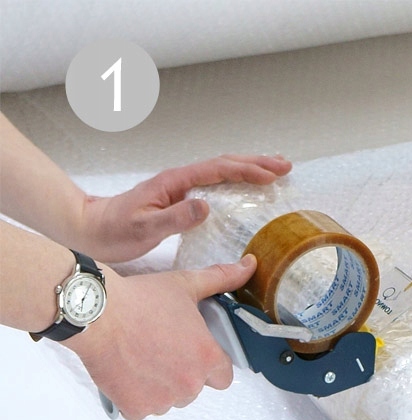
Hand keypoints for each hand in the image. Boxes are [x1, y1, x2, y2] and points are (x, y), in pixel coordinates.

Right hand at [65, 255, 257, 419]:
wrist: (94, 313)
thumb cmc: (139, 300)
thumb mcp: (186, 284)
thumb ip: (221, 279)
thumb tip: (248, 266)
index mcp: (207, 358)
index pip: (223, 377)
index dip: (209, 365)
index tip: (193, 353)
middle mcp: (189, 384)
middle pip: (194, 389)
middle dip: (182, 374)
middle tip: (162, 350)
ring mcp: (162, 400)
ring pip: (168, 400)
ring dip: (159, 387)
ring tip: (141, 358)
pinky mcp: (135, 408)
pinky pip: (141, 409)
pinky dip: (133, 396)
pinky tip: (125, 372)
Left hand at [76, 155, 291, 262]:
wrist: (90, 229)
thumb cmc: (113, 229)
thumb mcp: (144, 227)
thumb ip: (175, 218)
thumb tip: (207, 206)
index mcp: (175, 182)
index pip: (218, 170)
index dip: (247, 170)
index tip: (271, 175)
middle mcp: (180, 181)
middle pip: (225, 164)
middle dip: (257, 163)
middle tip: (286, 166)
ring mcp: (182, 189)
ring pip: (223, 173)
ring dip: (250, 170)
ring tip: (276, 172)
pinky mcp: (181, 201)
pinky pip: (217, 186)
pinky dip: (237, 183)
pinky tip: (248, 190)